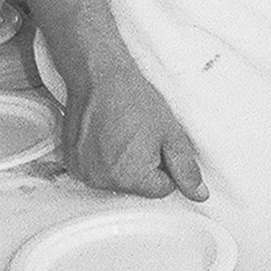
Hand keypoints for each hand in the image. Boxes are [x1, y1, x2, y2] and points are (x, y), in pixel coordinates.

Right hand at [62, 59, 207, 201]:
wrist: (100, 77)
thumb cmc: (132, 99)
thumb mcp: (171, 134)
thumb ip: (186, 169)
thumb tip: (198, 194)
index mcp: (131, 177)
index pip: (162, 189)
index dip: (166, 165)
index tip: (158, 144)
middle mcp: (104, 180)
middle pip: (138, 187)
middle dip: (144, 166)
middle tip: (140, 135)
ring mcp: (85, 172)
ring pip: (117, 180)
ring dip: (122, 163)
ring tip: (122, 133)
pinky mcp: (72, 163)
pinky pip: (97, 171)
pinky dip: (103, 158)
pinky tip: (106, 136)